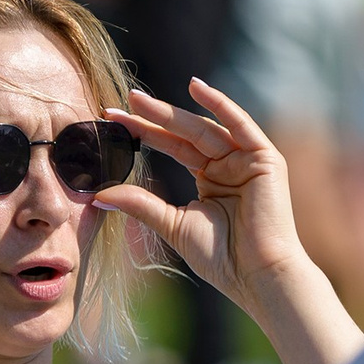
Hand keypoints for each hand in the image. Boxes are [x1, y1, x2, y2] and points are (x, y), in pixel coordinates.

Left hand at [97, 79, 303, 311]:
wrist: (257, 276)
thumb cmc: (221, 258)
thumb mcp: (172, 224)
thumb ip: (140, 204)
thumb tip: (98, 194)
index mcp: (210, 178)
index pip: (171, 147)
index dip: (143, 133)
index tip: (111, 121)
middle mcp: (228, 164)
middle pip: (184, 134)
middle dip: (150, 119)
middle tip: (116, 105)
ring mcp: (247, 159)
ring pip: (205, 128)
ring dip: (172, 112)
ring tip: (138, 100)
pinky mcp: (265, 159)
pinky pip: (241, 125)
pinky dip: (221, 104)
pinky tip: (195, 87)